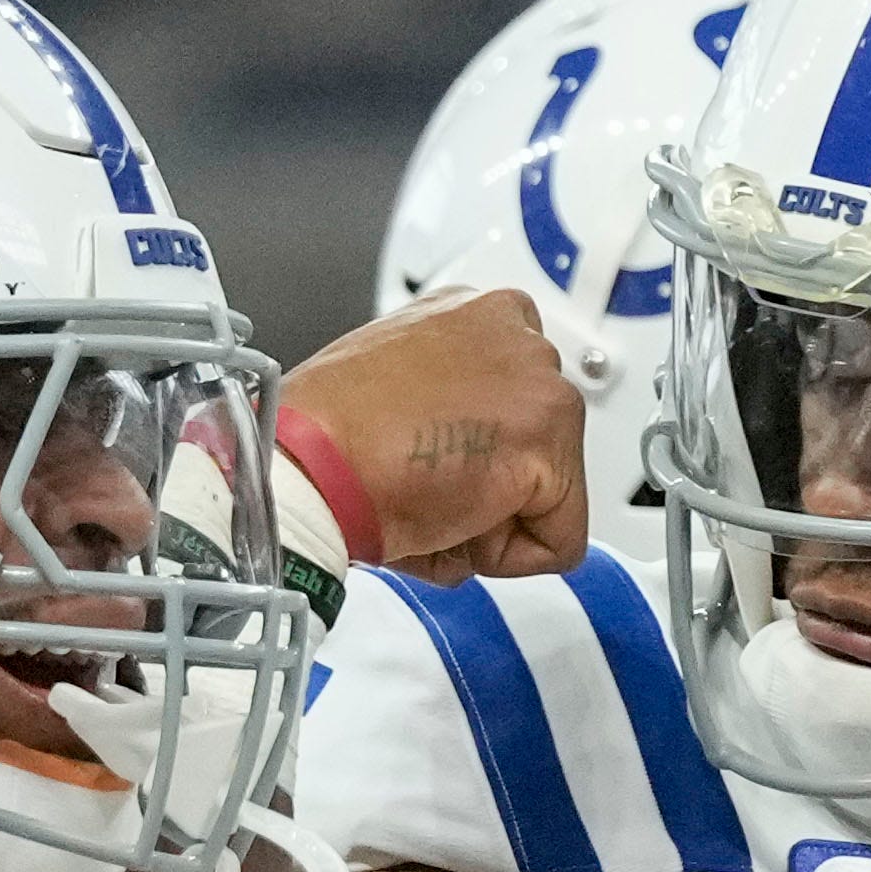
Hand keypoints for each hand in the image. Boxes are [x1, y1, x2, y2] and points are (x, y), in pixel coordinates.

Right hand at [283, 292, 595, 582]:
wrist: (313, 464)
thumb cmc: (325, 433)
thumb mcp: (391, 380)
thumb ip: (444, 396)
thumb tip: (462, 440)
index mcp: (477, 312)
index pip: (517, 395)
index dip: (478, 446)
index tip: (442, 457)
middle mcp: (519, 336)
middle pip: (540, 442)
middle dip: (493, 482)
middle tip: (428, 486)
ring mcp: (542, 387)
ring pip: (550, 491)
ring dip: (494, 518)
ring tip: (430, 502)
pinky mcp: (550, 446)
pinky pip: (557, 541)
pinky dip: (506, 559)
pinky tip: (450, 527)